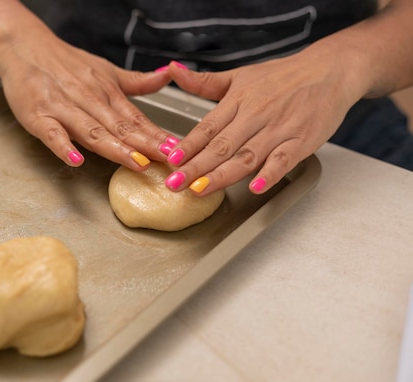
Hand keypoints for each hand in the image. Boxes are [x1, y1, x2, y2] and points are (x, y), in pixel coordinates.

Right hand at [0, 30, 171, 169]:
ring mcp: (63, 108)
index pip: (135, 117)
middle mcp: (88, 99)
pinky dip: (63, 146)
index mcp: (106, 91)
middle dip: (145, 144)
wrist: (23, 45)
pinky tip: (76, 159)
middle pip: (120, 126)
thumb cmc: (64, 63)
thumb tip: (166, 77)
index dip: (156, 134)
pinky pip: (52, 133)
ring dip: (115, 148)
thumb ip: (136, 81)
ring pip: (92, 131)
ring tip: (135, 162)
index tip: (176, 148)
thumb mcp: (105, 69)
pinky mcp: (38, 115)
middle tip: (167, 160)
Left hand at [163, 44, 365, 194]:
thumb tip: (173, 71)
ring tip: (200, 189)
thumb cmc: (282, 77)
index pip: (208, 126)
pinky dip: (270, 173)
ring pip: (247, 156)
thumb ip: (205, 82)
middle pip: (222, 145)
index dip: (189, 144)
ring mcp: (279, 129)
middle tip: (175, 184)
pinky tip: (255, 187)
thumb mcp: (240, 75)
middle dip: (196, 167)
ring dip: (222, 175)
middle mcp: (256, 115)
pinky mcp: (302, 141)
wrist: (330, 70)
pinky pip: (284, 159)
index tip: (172, 160)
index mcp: (238, 100)